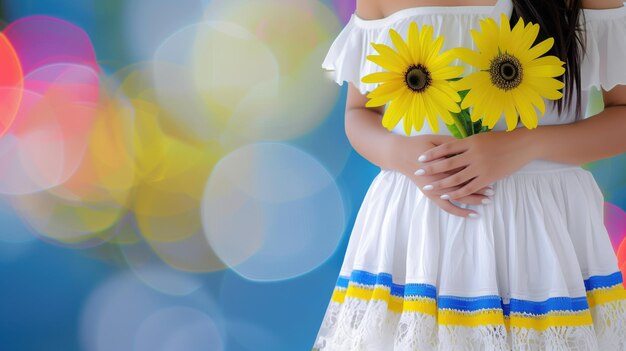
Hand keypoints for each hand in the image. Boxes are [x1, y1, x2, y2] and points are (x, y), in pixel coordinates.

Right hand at [389, 134, 493, 217]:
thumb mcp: (435, 139)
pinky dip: (458, 211)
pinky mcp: (429, 194)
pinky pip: (445, 206)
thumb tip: (470, 147)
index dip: (477, 173)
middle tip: (493, 192)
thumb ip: (452, 144)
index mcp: (440, 163)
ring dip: (472, 200)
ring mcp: (433, 188)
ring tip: (486, 202)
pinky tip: (470, 215)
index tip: (491, 174)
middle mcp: (437, 178)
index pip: (462, 170)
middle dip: (478, 189)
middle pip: (461, 185)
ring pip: (456, 197)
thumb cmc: (418, 144)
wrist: (399, 154)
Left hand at [415, 129, 533, 200]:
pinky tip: (447, 194)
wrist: (523, 145)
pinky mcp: (488, 178)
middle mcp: (474, 154)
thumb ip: (466, 144)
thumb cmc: (501, 139)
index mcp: (470, 141)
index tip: (420, 158)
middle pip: (447, 163)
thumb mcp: (481, 137)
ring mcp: (481, 167)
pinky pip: (469, 187)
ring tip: (428, 187)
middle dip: (431, 169)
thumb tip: (451, 146)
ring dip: (441, 183)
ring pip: (456, 178)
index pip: (446, 148)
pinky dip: (457, 192)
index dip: (432, 153)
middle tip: (417, 172)